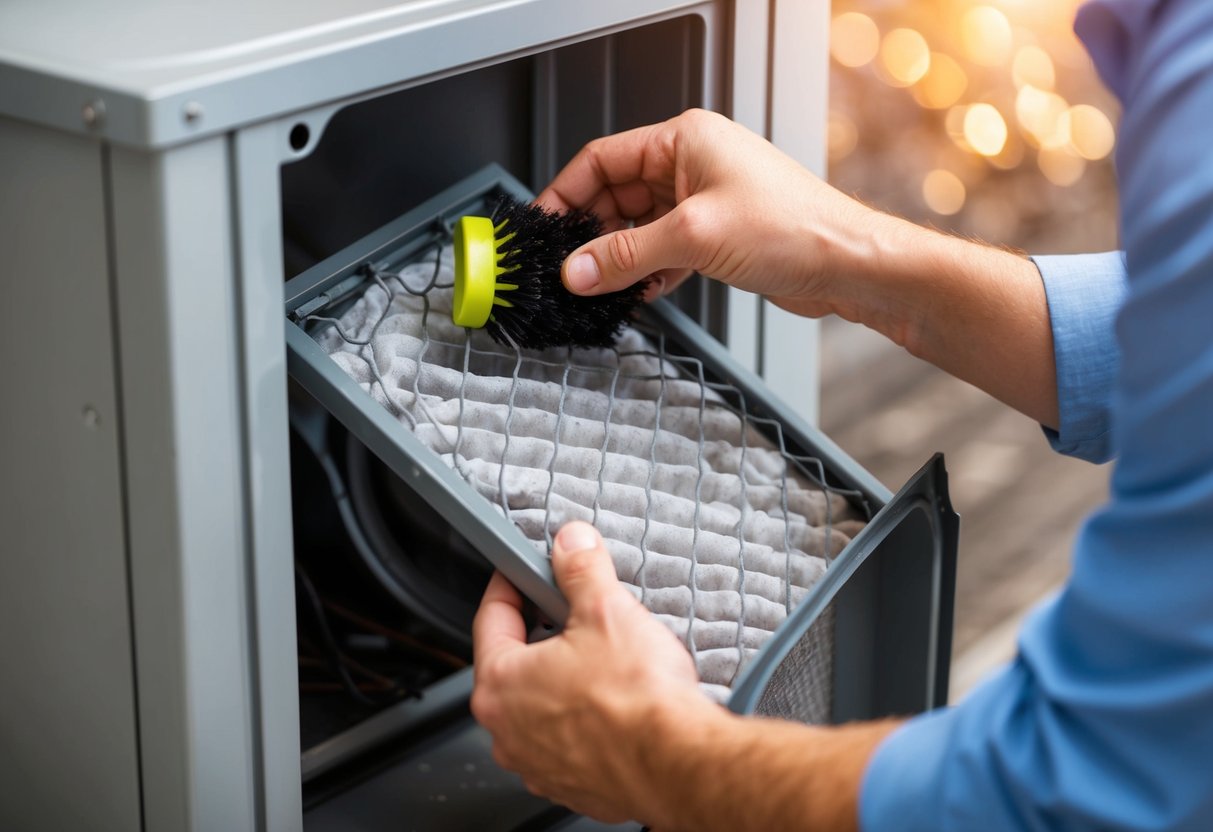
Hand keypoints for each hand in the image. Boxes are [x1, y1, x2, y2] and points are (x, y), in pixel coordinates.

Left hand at [471, 521, 713, 823]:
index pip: (491, 617)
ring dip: (563, 682)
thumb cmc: (637, 700)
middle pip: (514, 664)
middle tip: (573, 613)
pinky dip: (585, 720)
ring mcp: (538, 765)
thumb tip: (572, 544)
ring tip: (603, 660)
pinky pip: (569, 740)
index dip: (510, 585)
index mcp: (500, 684)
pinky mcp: (573, 785)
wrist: (679, 763)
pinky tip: (616, 702)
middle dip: (542, 634)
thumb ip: (581, 569)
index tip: (522, 572)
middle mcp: (508, 732)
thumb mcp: (605, 610)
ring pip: (541, 707)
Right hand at [542, 109, 1059, 428]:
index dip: (567, 192)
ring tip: (600, 286)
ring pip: (639, 226)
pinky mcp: (716, 234)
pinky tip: (639, 292)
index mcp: (685, 139)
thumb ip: (628, 254)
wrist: (848, 264)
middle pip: (617, 194)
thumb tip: (578, 269)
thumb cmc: (795, 228)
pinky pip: (663, 248)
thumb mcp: (694, 237)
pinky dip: (647, 270)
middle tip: (570, 267)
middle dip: (593, 233)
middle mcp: (693, 163)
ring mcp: (705, 199)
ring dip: (620, 257)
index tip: (544, 225)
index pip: (603, 158)